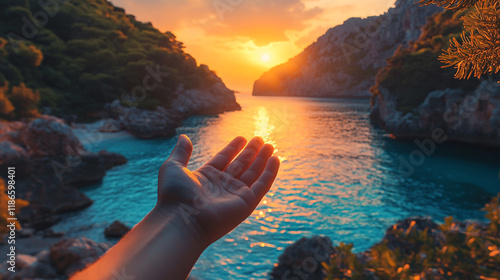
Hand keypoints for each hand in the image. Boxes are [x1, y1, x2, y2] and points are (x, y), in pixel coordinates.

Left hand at [156, 135, 279, 245]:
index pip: (223, 159)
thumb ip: (181, 153)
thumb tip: (183, 137)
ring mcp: (235, 195)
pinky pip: (262, 186)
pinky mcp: (246, 203)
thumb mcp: (173, 167)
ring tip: (270, 144)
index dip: (233, 148)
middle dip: (251, 152)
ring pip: (253, 173)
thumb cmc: (174, 196)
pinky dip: (270, 173)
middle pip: (241, 165)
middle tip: (260, 139)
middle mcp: (222, 186)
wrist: (182, 220)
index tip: (242, 138)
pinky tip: (275, 159)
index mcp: (206, 178)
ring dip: (262, 159)